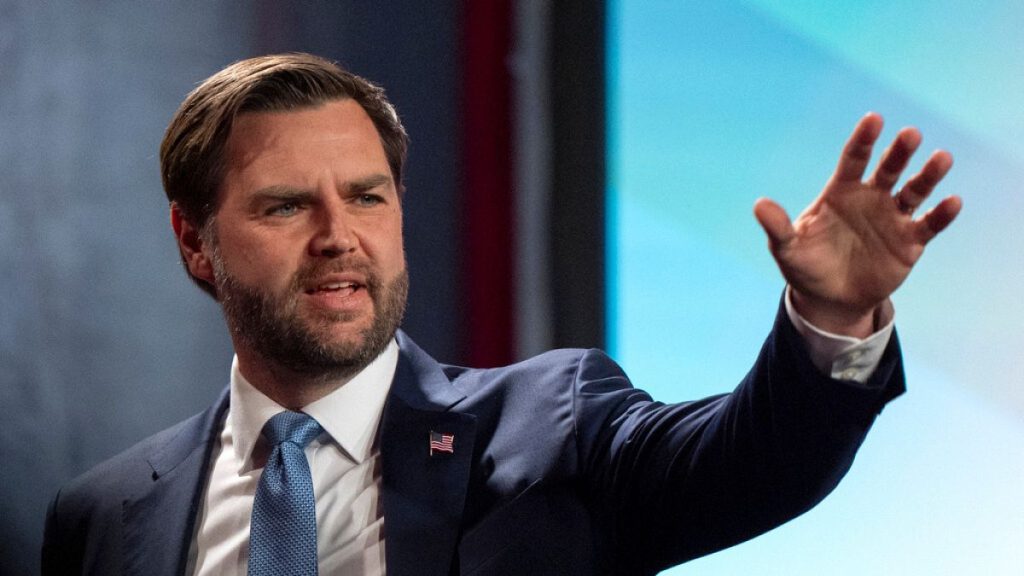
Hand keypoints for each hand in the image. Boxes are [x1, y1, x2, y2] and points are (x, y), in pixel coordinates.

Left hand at [754, 113, 961, 337]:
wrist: (829, 299)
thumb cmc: (806, 265)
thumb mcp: (787, 248)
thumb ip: (777, 226)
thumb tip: (758, 205)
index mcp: (841, 192)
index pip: (853, 160)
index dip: (863, 140)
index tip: (873, 119)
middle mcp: (871, 198)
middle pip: (888, 169)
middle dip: (899, 152)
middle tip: (910, 135)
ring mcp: (893, 218)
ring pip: (914, 191)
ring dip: (928, 176)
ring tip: (941, 158)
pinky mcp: (910, 242)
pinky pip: (928, 224)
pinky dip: (941, 214)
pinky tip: (952, 201)